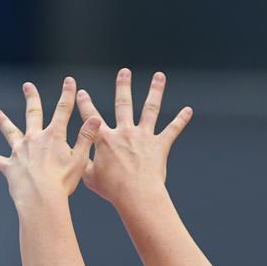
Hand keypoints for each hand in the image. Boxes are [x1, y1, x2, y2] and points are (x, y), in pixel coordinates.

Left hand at [0, 78, 101, 207]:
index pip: (63, 110)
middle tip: (27, 86)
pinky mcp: (10, 166)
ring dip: (2, 121)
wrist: (40, 198)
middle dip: (31, 98)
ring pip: (10, 132)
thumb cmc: (62, 182)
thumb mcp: (79, 159)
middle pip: (33, 114)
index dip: (68, 94)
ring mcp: (20, 151)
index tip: (69, 81)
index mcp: (54, 136)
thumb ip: (86, 137)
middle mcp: (34, 139)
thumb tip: (94, 118)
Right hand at [75, 68, 192, 207]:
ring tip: (159, 77)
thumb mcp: (89, 177)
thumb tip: (78, 157)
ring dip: (155, 91)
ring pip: (150, 109)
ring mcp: (143, 137)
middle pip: (123, 104)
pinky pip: (172, 130)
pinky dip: (180, 120)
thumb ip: (84, 163)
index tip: (81, 92)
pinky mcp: (160, 145)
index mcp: (104, 140)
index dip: (84, 104)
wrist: (136, 194)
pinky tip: (188, 110)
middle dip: (123, 86)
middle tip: (124, 72)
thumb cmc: (112, 189)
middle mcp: (124, 132)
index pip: (91, 117)